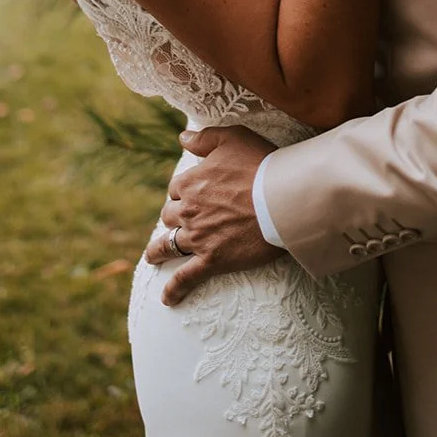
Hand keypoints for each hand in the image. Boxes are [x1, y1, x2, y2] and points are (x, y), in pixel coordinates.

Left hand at [144, 126, 281, 304]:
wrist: (282, 198)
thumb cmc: (261, 164)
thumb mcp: (232, 138)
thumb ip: (204, 138)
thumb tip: (182, 138)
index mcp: (191, 182)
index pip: (177, 187)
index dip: (185, 190)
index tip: (195, 193)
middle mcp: (188, 210)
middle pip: (171, 215)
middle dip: (176, 216)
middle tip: (186, 220)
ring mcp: (198, 237)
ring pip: (168, 245)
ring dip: (159, 250)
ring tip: (154, 256)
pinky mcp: (212, 260)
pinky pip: (186, 278)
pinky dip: (174, 289)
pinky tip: (168, 299)